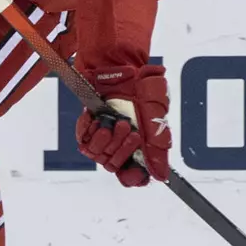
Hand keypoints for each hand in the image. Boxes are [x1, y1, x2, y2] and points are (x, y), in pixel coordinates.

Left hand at [74, 64, 171, 187]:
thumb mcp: (156, 118)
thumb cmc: (141, 89)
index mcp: (139, 147)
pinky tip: (97, 118)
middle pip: (114, 166)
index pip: (132, 176)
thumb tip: (162, 176)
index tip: (134, 172)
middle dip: (122, 148)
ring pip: (98, 155)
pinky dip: (90, 129)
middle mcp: (120, 144)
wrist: (120, 67)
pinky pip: (83, 140)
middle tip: (129, 128)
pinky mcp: (88, 126)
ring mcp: (103, 136)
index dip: (132, 178)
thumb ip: (157, 147)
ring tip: (117, 121)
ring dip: (107, 138)